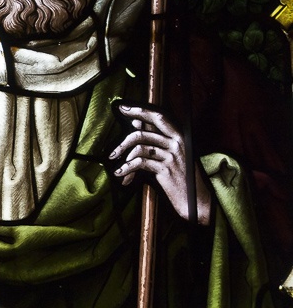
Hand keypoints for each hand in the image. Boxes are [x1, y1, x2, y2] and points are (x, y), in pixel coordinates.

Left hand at [111, 104, 211, 224]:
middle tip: (112, 152)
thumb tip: (135, 122)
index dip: (139, 110)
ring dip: (124, 159)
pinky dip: (127, 169)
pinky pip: (139, 163)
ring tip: (117, 168)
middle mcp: (176, 143)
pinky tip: (122, 176)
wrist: (195, 200)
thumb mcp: (171, 154)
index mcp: (179, 136)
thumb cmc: (181, 176)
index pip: (158, 117)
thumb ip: (155, 138)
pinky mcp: (165, 168)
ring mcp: (171, 155)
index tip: (123, 108)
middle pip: (143, 133)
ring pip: (138, 148)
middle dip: (123, 141)